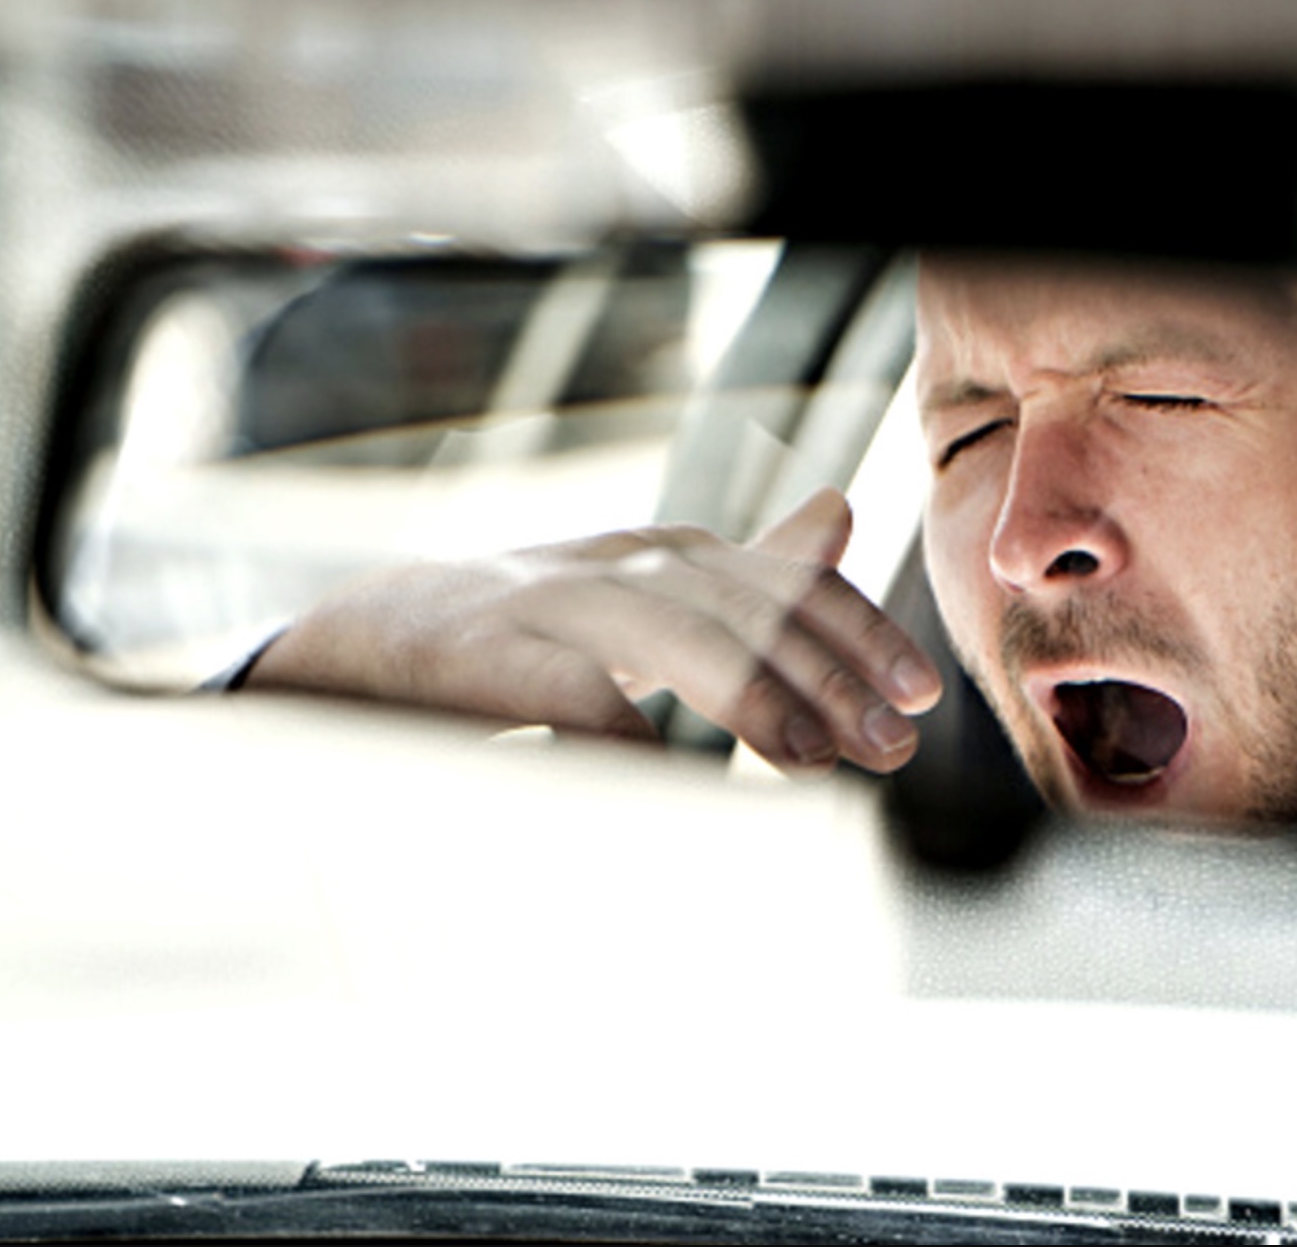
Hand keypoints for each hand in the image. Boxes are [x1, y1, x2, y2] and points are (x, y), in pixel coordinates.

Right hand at [243, 489, 942, 773]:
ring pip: (673, 634)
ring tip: (811, 759)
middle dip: (828, 675)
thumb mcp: (646, 587)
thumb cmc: (530, 629)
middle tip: (889, 744)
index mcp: (664, 557)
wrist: (375, 637)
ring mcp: (553, 604)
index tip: (921, 696)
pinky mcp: (489, 655)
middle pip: (744, 607)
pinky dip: (629, 737)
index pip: (782, 582)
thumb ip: (743, 566)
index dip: (858, 633)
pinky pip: (572, 694)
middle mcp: (619, 566)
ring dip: (753, 696)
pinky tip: (677, 784)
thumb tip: (839, 513)